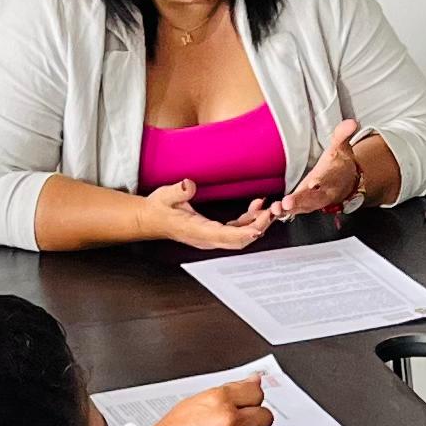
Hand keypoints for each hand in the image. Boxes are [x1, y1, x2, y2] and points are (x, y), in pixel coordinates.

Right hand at [143, 180, 270, 252]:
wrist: (152, 218)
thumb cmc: (159, 209)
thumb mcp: (165, 196)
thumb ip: (177, 191)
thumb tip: (188, 185)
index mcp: (197, 231)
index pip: (225, 236)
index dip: (243, 233)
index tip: (258, 228)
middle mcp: (207, 238)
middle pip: (239, 240)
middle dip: (258, 228)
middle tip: (273, 212)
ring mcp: (212, 238)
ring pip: (240, 237)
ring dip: (257, 224)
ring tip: (269, 208)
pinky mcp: (214, 233)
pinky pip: (236, 231)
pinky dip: (249, 221)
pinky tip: (256, 208)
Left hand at [273, 117, 370, 217]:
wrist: (346, 181)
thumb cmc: (339, 163)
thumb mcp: (341, 146)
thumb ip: (343, 134)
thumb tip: (351, 122)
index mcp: (331, 176)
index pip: (326, 179)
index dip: (320, 183)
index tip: (313, 184)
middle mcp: (323, 192)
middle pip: (313, 198)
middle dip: (300, 202)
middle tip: (287, 204)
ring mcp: (314, 201)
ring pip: (303, 207)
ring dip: (290, 210)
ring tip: (276, 209)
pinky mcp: (305, 205)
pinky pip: (295, 211)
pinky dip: (284, 214)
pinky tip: (272, 213)